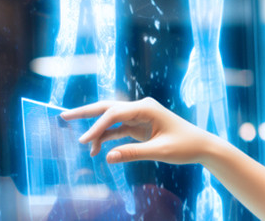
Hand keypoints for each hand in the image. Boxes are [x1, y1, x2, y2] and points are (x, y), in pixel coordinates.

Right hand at [63, 97, 226, 164]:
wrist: (201, 146)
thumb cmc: (185, 146)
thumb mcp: (159, 152)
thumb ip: (133, 153)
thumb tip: (107, 157)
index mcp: (146, 108)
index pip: (114, 113)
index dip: (97, 126)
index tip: (85, 141)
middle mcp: (141, 108)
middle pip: (107, 108)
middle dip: (85, 112)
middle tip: (63, 116)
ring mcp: (139, 116)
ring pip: (110, 119)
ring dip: (97, 131)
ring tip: (84, 145)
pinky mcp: (139, 126)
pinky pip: (117, 130)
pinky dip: (107, 138)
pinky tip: (98, 149)